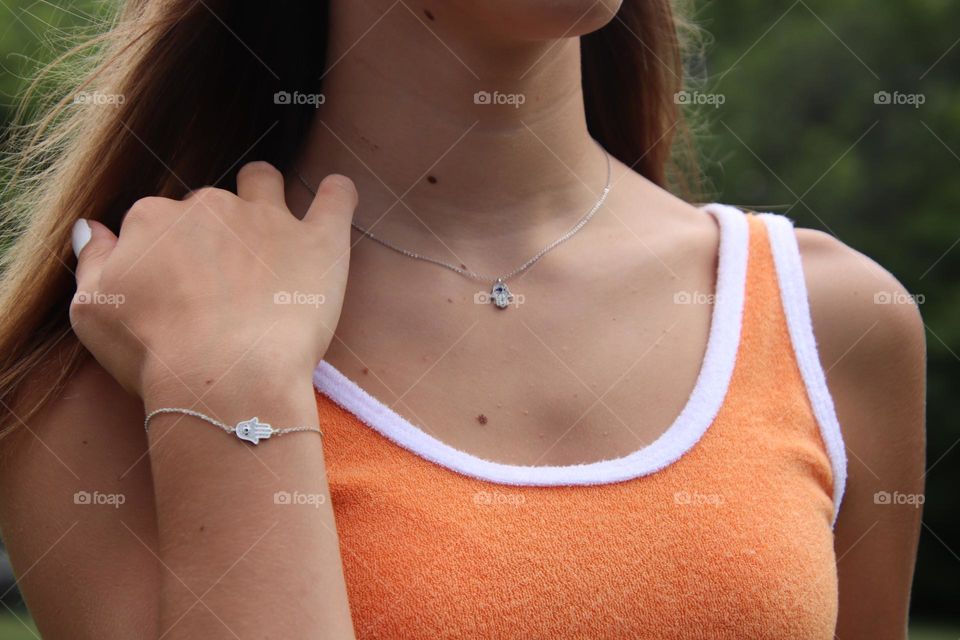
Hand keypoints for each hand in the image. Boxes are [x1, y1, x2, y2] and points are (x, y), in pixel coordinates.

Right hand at [69, 161, 356, 400]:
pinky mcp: (318, 240)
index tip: (175, 287)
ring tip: (271, 224)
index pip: (157, 220)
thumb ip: (93, 261)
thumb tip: (92, 228)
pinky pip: (337, 198)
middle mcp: (210, 206)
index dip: (166, 252)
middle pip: (210, 205)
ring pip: (265, 183)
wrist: (224, 375)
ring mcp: (268, 218)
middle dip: (213, 231)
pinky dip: (337, 193)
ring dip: (264, 193)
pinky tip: (336, 192)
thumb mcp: (92, 310)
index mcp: (154, 219)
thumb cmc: (153, 351)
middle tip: (221, 282)